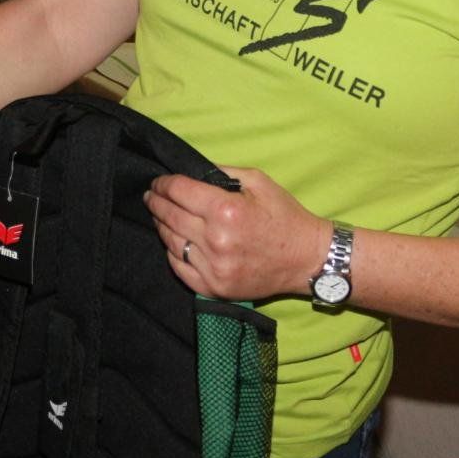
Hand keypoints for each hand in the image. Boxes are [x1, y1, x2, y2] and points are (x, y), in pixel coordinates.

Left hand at [144, 165, 328, 300]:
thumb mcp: (257, 181)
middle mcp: (216, 240)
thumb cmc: (284, 216)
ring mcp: (214, 267)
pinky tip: (173, 241)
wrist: (307, 259)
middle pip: (169, 216)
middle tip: (150, 196)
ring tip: (159, 216)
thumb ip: (221, 172)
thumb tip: (190, 170)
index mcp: (226, 210)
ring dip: (161, 226)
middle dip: (155, 202)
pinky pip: (179, 268)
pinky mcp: (214, 287)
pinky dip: (172, 253)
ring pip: (170, 242)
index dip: (163, 184)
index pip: (178, 191)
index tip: (157, 182)